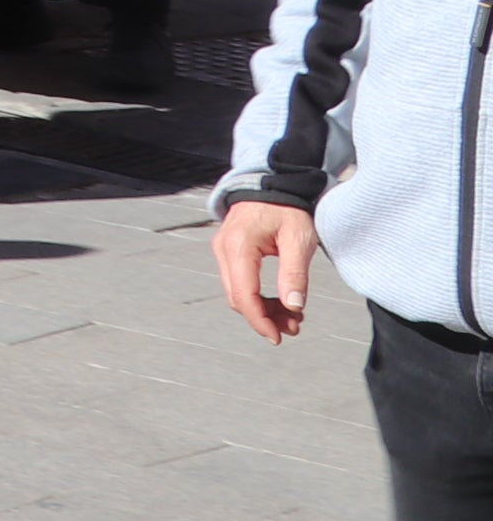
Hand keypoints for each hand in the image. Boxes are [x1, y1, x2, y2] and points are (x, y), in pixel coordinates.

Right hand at [213, 198, 317, 342]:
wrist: (272, 183)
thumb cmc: (288, 209)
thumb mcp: (298, 239)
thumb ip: (294, 273)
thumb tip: (293, 307)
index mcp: (239, 246)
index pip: (244, 294)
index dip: (259, 320)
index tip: (278, 337)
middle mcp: (224, 249)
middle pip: (237, 297)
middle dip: (264, 318)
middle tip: (294, 328)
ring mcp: (223, 250)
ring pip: (237, 292)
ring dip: (262, 309)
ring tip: (292, 317)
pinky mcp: (228, 252)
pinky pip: (238, 282)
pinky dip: (257, 297)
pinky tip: (279, 302)